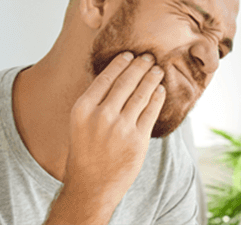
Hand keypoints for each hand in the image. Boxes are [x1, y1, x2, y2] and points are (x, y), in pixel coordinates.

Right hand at [64, 51, 165, 196]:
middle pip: (126, 82)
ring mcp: (121, 128)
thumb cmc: (85, 153)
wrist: (91, 186)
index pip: (105, 77)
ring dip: (152, 78)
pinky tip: (160, 90)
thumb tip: (116, 77)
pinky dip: (157, 97)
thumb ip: (94, 103)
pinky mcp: (138, 139)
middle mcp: (101, 115)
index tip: (129, 55)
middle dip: (140, 66)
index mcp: (83, 108)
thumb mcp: (79, 124)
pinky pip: (151, 111)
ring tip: (158, 70)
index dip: (120, 63)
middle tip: (149, 57)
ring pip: (141, 94)